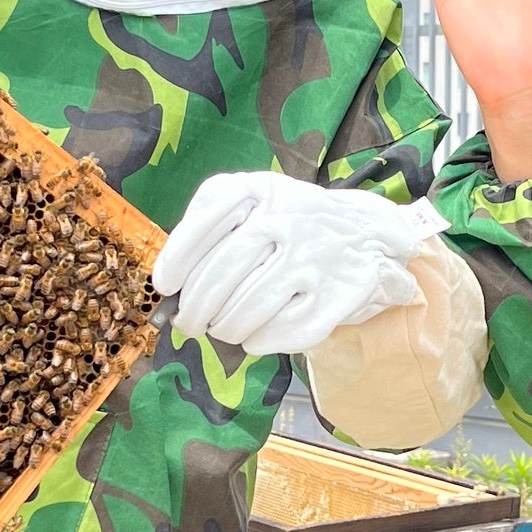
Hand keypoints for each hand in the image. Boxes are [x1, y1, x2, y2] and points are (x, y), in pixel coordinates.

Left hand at [153, 174, 442, 353]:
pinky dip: (263, 341)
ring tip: (222, 331)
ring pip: (253, 307)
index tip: (165, 288)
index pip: (205, 226)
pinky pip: (290, 329)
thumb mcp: (251, 196)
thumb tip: (167, 278)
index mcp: (260, 191)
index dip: (178, 262)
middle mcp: (288, 219)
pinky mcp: (339, 292)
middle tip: (189, 325)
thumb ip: (206, 219)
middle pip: (225, 273)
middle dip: (197, 308)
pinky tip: (254, 339)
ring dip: (227, 328)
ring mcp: (315, 257)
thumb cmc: (289, 219)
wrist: (365, 231)